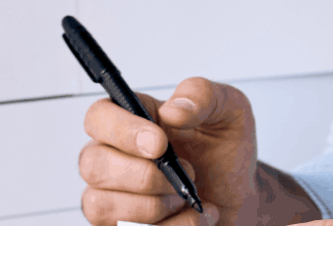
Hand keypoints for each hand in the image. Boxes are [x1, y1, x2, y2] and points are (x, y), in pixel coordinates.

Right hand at [79, 77, 256, 225]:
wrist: (240, 193)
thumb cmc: (225, 148)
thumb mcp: (230, 108)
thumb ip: (203, 95)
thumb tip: (173, 109)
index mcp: (134, 118)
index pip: (98, 117)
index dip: (121, 130)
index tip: (158, 143)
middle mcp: (113, 156)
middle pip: (92, 165)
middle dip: (145, 176)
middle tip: (188, 172)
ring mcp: (111, 196)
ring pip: (102, 207)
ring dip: (155, 206)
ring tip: (187, 197)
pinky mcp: (120, 230)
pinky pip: (126, 237)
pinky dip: (171, 230)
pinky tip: (192, 216)